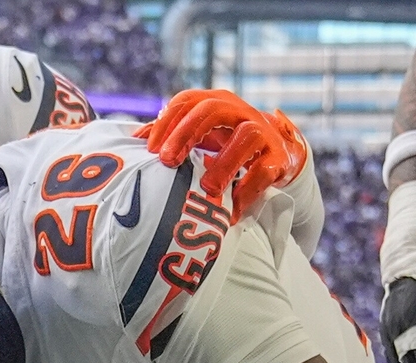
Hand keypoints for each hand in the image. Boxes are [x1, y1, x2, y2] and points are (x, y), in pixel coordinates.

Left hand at [136, 90, 307, 215]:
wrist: (280, 153)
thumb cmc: (228, 145)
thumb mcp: (201, 136)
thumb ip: (171, 136)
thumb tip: (134, 140)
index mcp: (216, 103)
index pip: (187, 101)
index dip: (167, 122)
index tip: (151, 149)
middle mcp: (239, 112)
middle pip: (212, 110)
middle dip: (186, 134)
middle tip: (168, 161)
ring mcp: (262, 132)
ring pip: (245, 137)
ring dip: (223, 163)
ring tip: (208, 187)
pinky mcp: (278, 157)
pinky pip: (264, 171)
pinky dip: (247, 191)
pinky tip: (232, 208)